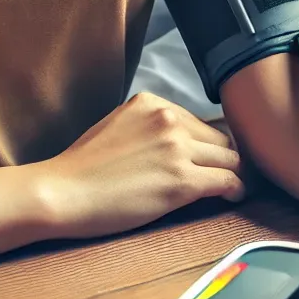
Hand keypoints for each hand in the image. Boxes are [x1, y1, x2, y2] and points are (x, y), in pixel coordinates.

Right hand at [33, 92, 245, 239]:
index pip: (200, 122)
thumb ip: (150, 127)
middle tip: (234, 173)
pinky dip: (237, 188)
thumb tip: (180, 141)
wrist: (60, 192)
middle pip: (220, 137)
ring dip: (237, 172)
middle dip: (228, 157)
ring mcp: (177, 148)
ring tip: (238, 185)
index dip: (210, 144)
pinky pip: (228, 180)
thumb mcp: (119, 126)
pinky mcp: (182, 180)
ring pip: (230, 157)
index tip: (215, 158)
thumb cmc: (82, 168)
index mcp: (153, 102)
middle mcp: (169, 118)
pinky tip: (235, 196)